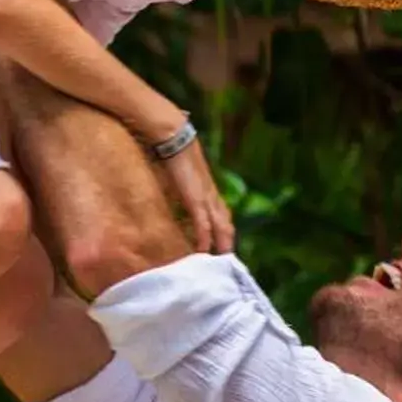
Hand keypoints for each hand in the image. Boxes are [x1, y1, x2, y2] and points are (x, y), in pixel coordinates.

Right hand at [156, 139, 233, 254]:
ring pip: (221, 228)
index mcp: (209, 191)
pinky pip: (204, 224)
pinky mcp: (196, 199)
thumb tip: (176, 196)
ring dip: (222, 246)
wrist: (175, 138)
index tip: (222, 248)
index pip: (223, 217)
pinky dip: (205, 240)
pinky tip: (204, 252)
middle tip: (226, 264)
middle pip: (227, 226)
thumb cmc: (175, 154)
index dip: (224, 233)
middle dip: (227, 245)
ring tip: (220, 264)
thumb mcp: (181, 177)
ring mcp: (206, 198)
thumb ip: (182, 189)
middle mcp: (212, 196)